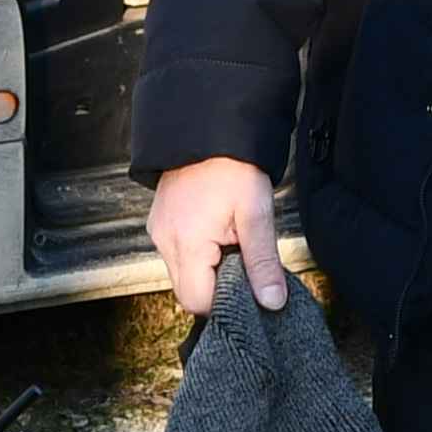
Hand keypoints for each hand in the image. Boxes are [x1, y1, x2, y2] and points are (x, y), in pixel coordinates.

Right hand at [147, 158, 289, 314]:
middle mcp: (165, 241)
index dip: (227, 301)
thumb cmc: (235, 167)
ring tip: (230, 242)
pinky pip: (178, 257)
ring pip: (183, 276)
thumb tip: (272, 301)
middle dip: (218, 288)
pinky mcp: (160, 224)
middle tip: (242, 259)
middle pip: (188, 293)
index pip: (199, 302)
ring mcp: (159, 232)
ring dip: (209, 272)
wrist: (212, 129)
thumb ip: (263, 262)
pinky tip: (217, 235)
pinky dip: (199, 257)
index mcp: (186, 242)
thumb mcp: (256, 214)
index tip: (249, 283)